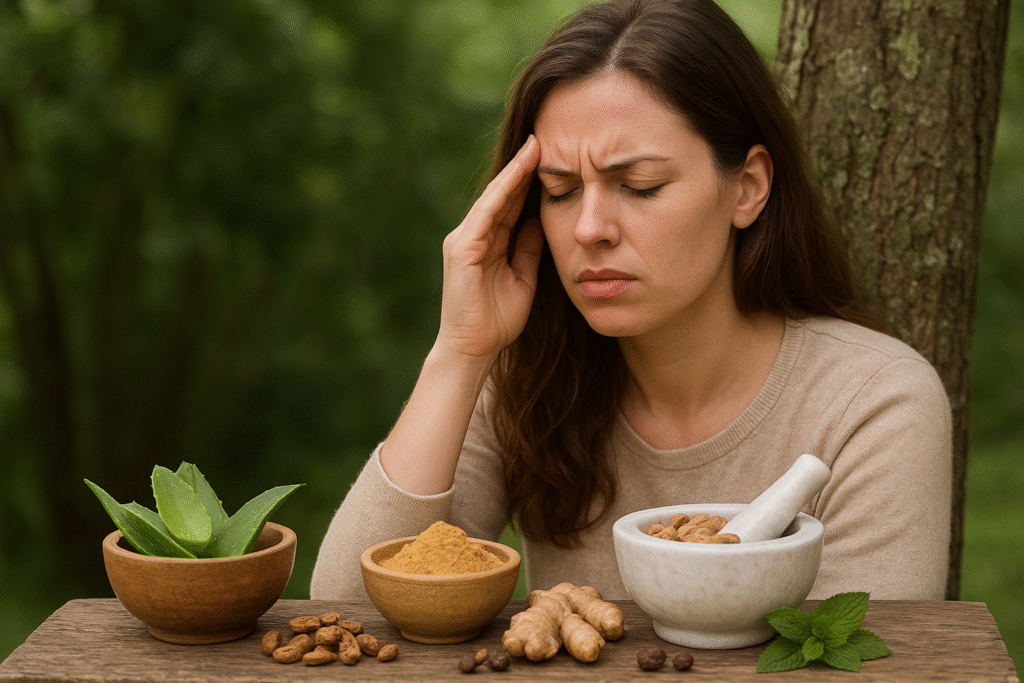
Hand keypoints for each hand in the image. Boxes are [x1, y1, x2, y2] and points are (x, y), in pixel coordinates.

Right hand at [438, 135, 542, 362]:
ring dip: (514, 173)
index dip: (528, 183)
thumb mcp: (524, 278)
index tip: (550, 158)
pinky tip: (518, 175)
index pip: (511, 206)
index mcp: (487, 244)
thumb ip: (528, 249)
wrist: (473, 349)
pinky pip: (485, 215)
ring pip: (493, 199)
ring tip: (535, 148)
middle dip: (522, 168)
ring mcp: (463, 241)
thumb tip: (540, 220)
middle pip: (502, 196)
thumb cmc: (497, 321)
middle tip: (543, 139)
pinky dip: (502, 194)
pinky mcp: (461, 249)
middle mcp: (472, 237)